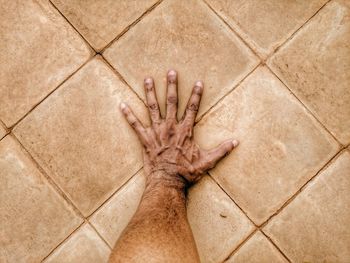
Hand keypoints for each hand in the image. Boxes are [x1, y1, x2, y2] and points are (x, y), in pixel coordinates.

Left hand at [120, 70, 238, 185]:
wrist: (168, 182)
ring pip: (153, 108)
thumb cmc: (186, 173)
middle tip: (171, 72)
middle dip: (172, 86)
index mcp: (185, 131)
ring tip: (148, 79)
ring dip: (150, 93)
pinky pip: (135, 125)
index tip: (198, 82)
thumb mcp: (207, 162)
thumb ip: (221, 150)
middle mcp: (170, 127)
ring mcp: (156, 132)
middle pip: (171, 102)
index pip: (193, 108)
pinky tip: (122, 105)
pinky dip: (128, 115)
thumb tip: (236, 143)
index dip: (196, 95)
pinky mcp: (145, 139)